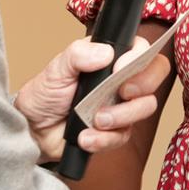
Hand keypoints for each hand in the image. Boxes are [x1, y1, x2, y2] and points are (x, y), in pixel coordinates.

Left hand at [16, 38, 172, 161]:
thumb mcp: (57, 69)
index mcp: (110, 58)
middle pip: (155, 75)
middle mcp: (120, 79)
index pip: (143, 50)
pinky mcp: (115, 131)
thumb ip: (78, 54)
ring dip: (122, 116)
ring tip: (96, 120)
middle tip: (121, 93)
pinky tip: (85, 137)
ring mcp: (120, 105)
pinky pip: (124, 136)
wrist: (33, 129)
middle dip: (142, 86)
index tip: (121, 68)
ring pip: (145, 107)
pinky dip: (104, 139)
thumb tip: (105, 53)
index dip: (140, 58)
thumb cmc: (45, 94)